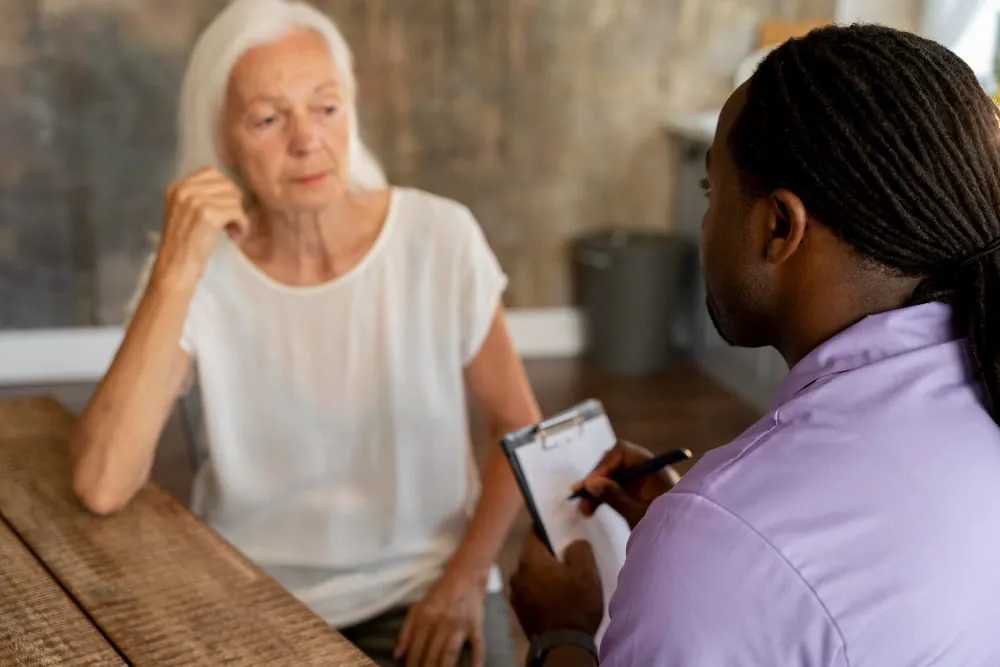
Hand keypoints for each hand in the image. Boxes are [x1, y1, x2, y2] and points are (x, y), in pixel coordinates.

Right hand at [151, 167, 249, 288]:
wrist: (175, 268)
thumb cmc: (184, 246)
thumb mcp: (184, 213)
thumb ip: (199, 197)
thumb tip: (231, 190)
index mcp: (177, 187)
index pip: (212, 173)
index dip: (225, 190)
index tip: (225, 208)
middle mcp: (184, 190)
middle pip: (226, 184)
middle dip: (233, 202)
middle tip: (230, 222)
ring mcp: (195, 201)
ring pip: (234, 198)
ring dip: (238, 216)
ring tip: (232, 231)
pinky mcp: (208, 215)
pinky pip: (238, 211)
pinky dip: (242, 225)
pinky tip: (236, 236)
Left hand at [394, 568, 485, 666]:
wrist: (464, 576)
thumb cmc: (438, 593)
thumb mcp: (417, 608)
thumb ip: (405, 631)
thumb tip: (397, 655)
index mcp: (424, 618)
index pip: (415, 649)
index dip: (412, 664)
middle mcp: (441, 622)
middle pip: (432, 654)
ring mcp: (459, 625)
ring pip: (450, 653)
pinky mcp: (475, 625)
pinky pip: (477, 645)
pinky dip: (477, 659)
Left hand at [509, 531, 602, 637]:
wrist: (562, 647)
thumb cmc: (575, 606)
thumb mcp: (587, 572)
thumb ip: (580, 549)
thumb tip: (572, 543)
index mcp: (529, 558)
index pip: (534, 530)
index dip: (548, 526)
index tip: (561, 526)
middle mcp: (516, 573)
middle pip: (533, 552)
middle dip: (549, 551)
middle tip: (568, 554)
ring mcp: (515, 593)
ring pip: (532, 572)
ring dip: (545, 572)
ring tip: (564, 577)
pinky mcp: (519, 609)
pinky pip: (531, 589)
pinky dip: (542, 588)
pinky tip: (557, 595)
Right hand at [572, 440, 676, 528]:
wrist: (686, 549)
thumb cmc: (669, 531)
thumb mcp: (638, 515)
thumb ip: (615, 497)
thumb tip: (590, 484)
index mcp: (654, 469)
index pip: (623, 453)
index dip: (603, 465)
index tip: (590, 485)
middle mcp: (648, 472)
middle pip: (615, 464)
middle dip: (596, 480)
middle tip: (580, 500)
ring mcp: (643, 484)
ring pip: (613, 478)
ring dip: (596, 491)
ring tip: (583, 511)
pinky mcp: (639, 496)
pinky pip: (616, 489)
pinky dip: (604, 497)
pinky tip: (590, 510)